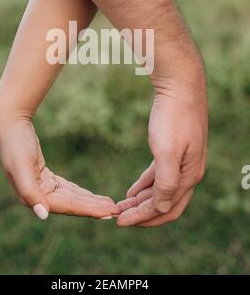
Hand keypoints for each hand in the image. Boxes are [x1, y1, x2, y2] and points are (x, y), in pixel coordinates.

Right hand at [0, 118, 118, 219]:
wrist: (8, 126)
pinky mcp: (44, 177)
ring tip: (108, 205)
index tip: (109, 212)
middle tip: (116, 210)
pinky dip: (80, 193)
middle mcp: (37, 196)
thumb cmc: (15, 145)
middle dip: (94, 207)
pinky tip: (91, 196)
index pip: (68, 206)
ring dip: (89, 202)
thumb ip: (30, 192)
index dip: (89, 210)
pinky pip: (66, 189)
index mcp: (32, 197)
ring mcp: (41, 187)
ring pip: (71, 197)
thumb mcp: (21, 166)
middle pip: (72, 204)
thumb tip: (43, 215)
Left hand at [117, 71, 207, 226]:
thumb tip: (161, 208)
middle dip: (142, 213)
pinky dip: (146, 185)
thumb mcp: (167, 151)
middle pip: (165, 203)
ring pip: (162, 190)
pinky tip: (133, 190)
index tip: (119, 222)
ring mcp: (184, 159)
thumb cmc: (173, 116)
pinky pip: (160, 175)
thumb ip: (166, 182)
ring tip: (122, 206)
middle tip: (118, 217)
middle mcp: (189, 171)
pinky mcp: (176, 148)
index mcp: (189, 175)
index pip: (166, 209)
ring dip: (143, 200)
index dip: (143, 219)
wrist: (180, 84)